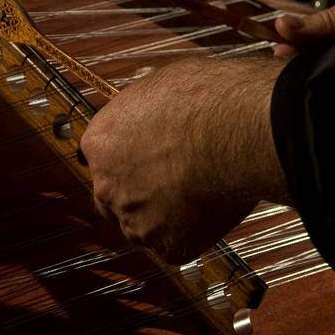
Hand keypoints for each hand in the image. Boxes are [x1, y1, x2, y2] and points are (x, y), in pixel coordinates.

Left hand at [79, 57, 288, 263]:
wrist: (235, 130)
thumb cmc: (204, 99)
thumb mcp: (160, 87)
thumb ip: (145, 113)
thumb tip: (155, 111)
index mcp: (99, 143)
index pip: (103, 162)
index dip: (129, 163)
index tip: (149, 161)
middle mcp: (107, 185)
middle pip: (114, 200)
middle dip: (137, 196)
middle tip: (171, 184)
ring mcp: (135, 220)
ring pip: (144, 228)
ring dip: (164, 218)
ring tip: (199, 197)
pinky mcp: (169, 245)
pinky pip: (177, 246)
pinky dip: (192, 236)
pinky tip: (211, 212)